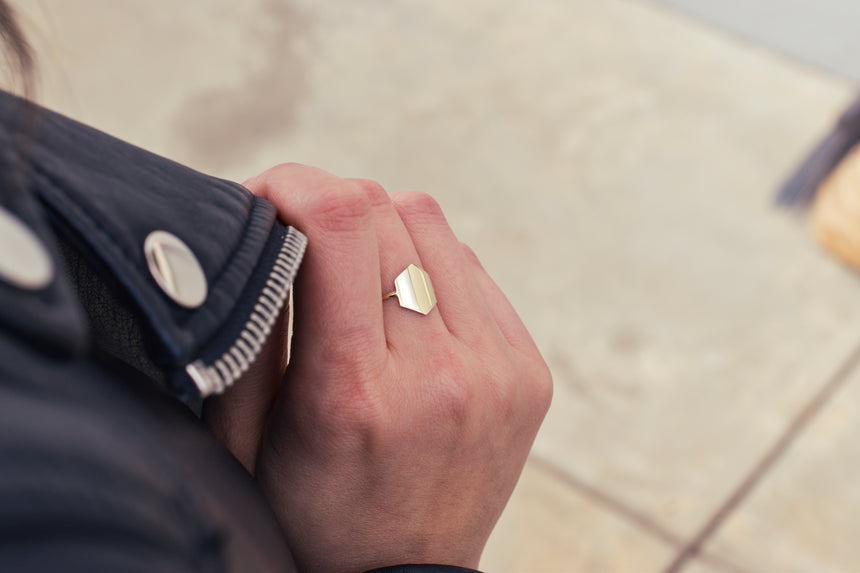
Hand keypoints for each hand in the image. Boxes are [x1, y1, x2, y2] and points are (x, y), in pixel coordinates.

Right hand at [212, 164, 551, 572]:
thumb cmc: (314, 513)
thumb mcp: (246, 437)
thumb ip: (253, 326)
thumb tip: (270, 227)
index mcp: (355, 391)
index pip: (340, 222)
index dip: (293, 184)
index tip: (265, 198)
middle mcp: (441, 372)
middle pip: (387, 210)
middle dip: (329, 205)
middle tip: (302, 239)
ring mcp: (498, 369)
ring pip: (433, 225)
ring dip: (383, 230)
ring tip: (356, 278)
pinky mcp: (528, 370)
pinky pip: (471, 267)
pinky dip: (428, 265)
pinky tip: (406, 306)